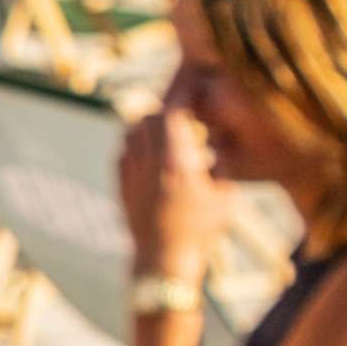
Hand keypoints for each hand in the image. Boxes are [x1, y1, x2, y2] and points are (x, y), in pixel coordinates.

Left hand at [115, 98, 223, 289]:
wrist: (164, 259)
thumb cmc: (202, 230)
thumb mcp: (225, 196)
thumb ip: (221, 166)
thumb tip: (218, 146)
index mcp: (176, 162)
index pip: (172, 114)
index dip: (180, 96)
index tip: (189, 86)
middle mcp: (149, 163)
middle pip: (147, 118)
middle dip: (164, 110)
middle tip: (180, 110)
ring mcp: (131, 174)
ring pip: (131, 134)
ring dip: (147, 126)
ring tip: (165, 130)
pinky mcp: (121, 186)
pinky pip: (122, 153)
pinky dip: (134, 145)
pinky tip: (148, 153)